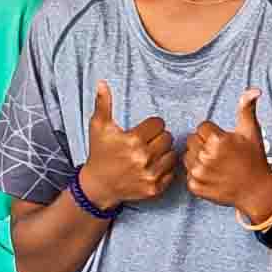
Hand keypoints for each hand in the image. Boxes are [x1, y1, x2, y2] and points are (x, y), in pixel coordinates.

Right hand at [80, 80, 175, 208]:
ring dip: (164, 153)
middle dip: (159, 138)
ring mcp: (150, 175)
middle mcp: (143, 158)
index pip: (159, 124)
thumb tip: (102, 83)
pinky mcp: (154, 189)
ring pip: (172, 155)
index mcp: (133, 140)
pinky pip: (172, 172)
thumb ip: (103, 103)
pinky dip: (165, 169)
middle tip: (147, 141)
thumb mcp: (98, 126)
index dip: (152, 125)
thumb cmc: (99, 152)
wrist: (98, 185)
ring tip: (151, 153)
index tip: (143, 130)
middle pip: (168, 138)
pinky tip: (153, 166)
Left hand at [184, 89, 271, 220]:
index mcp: (217, 140)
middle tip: (220, 153)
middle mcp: (206, 156)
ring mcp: (199, 173)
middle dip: (204, 144)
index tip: (224, 143)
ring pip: (187, 156)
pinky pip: (187, 173)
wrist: (256, 190)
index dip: (213, 134)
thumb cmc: (254, 159)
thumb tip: (254, 90)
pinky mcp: (196, 187)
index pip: (202, 127)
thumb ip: (247, 108)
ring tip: (215, 164)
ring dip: (197, 158)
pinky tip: (211, 175)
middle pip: (192, 140)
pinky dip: (197, 174)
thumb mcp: (251, 132)